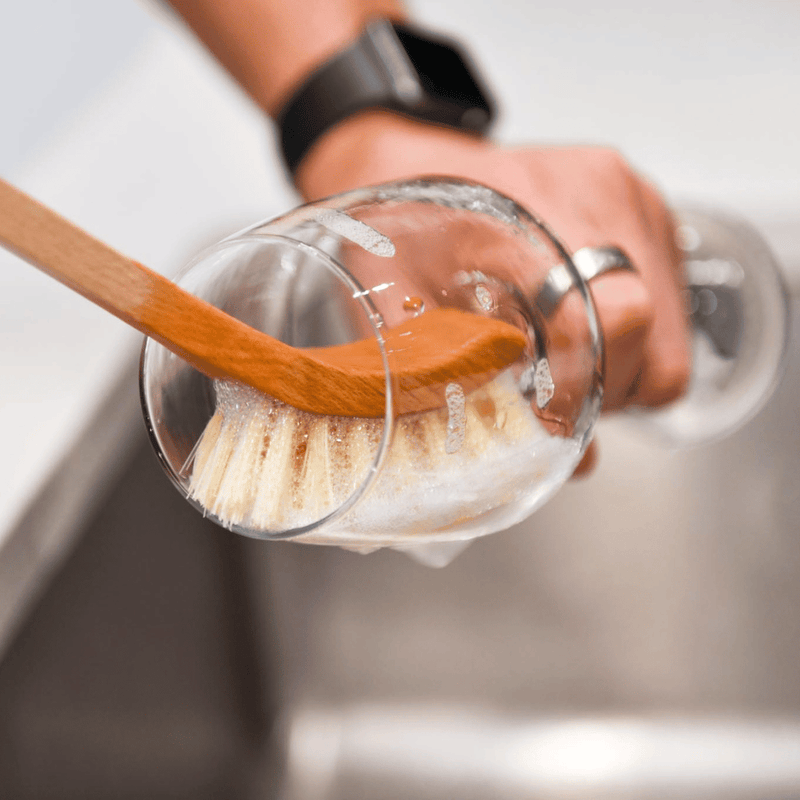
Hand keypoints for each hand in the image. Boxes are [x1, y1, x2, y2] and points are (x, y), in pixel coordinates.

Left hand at [296, 112, 691, 473]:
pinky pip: (670, 287)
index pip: (618, 315)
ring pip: (672, 320)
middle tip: (561, 386)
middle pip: (655, 334)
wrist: (404, 161)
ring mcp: (624, 190)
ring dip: (628, 358)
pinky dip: (636, 323)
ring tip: (569, 350)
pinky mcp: (640, 195)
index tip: (563, 407)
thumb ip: (482, 393)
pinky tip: (581, 315)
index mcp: (525, 227)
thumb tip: (570, 459)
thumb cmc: (396, 239)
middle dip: (614, 385)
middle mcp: (591, 197)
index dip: (600, 382)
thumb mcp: (411, 323)